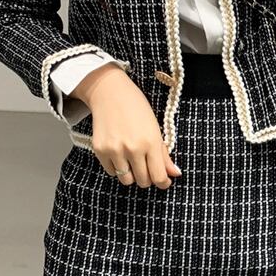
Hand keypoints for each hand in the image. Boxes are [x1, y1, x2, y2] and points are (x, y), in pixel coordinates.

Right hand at [72, 64, 182, 188]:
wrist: (110, 93)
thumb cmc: (136, 108)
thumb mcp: (156, 129)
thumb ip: (164, 154)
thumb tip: (174, 174)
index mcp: (151, 142)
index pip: (159, 177)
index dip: (163, 182)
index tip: (164, 180)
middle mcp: (133, 148)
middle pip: (143, 181)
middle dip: (147, 177)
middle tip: (147, 166)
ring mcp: (115, 150)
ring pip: (127, 180)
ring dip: (132, 174)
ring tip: (132, 160)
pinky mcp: (100, 150)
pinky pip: (111, 172)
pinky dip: (117, 168)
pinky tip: (120, 154)